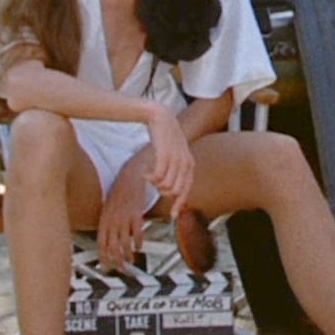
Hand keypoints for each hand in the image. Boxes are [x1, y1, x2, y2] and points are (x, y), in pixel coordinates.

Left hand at [98, 162, 155, 271]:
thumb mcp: (109, 207)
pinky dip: (139, 242)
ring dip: (128, 255)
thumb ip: (108, 222)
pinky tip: (140, 246)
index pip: (101, 244)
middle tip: (121, 268)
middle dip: (117, 261)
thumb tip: (109, 236)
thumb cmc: (121, 190)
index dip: (103, 257)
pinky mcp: (136, 214)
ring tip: (131, 260)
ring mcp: (124, 218)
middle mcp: (112, 221)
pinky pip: (137, 233)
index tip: (106, 266)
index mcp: (104, 220)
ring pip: (124, 243)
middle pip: (112, 247)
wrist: (131, 176)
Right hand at [143, 105, 194, 219]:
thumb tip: (171, 192)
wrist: (161, 118)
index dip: (179, 204)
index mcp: (190, 165)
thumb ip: (176, 171)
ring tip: (149, 175)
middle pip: (174, 191)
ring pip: (165, 185)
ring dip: (155, 184)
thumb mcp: (175, 156)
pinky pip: (158, 176)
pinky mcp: (165, 155)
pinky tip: (145, 173)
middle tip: (153, 183)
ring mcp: (176, 159)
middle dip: (161, 192)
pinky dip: (150, 179)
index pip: (186, 190)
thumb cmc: (165, 139)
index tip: (172, 215)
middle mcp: (186, 163)